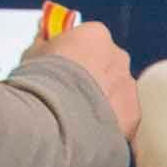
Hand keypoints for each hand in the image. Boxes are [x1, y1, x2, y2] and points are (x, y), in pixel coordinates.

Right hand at [44, 16, 140, 136]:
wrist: (53, 116)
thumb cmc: (41, 81)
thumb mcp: (33, 54)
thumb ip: (45, 44)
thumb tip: (44, 40)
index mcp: (96, 35)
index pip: (90, 41)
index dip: (76, 57)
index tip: (64, 69)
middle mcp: (119, 57)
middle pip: (108, 66)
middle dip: (94, 79)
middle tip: (71, 94)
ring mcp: (129, 86)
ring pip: (117, 92)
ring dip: (103, 102)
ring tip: (79, 117)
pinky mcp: (133, 114)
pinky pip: (122, 117)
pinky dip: (109, 123)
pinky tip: (90, 130)